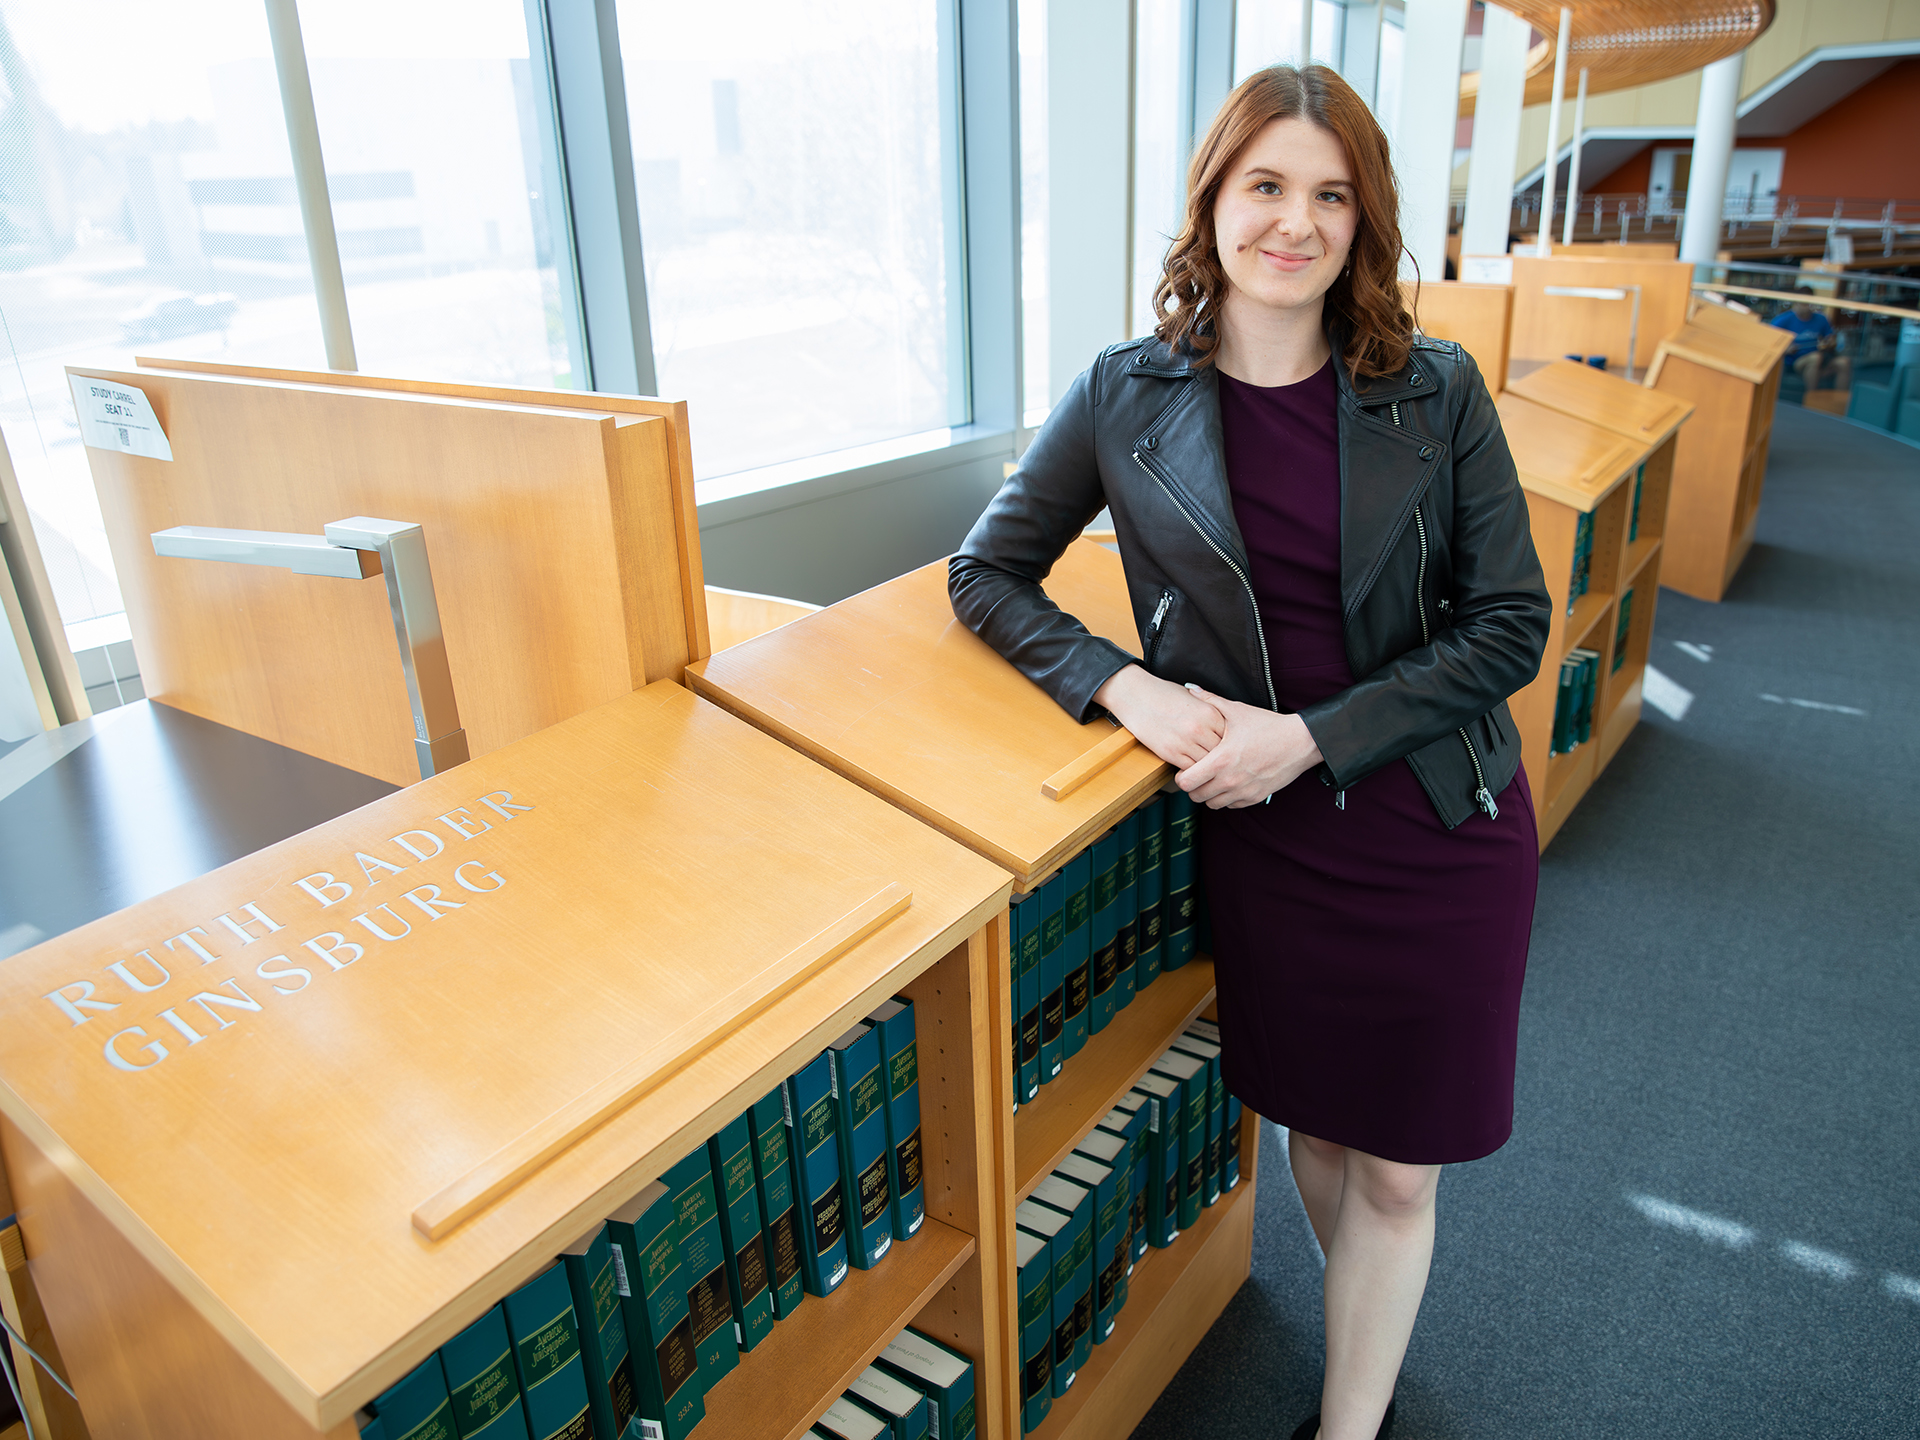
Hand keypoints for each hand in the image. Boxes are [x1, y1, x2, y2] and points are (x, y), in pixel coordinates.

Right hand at [1093, 665, 1225, 768]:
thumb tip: (1227, 728)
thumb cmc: (1164, 694)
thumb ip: (1212, 711)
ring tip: (1209, 770)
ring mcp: (1185, 741)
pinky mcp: (1170, 752)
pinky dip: (1193, 772)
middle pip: (1221, 753)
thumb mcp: (1194, 698)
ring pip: (1207, 765)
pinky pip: (1190, 770)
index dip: (1231, 745)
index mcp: (1210, 713)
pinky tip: (1193, 769)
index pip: (1231, 737)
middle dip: (1222, 759)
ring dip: (1208, 768)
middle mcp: (1200, 728)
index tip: (1229, 749)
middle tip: (1221, 764)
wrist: (1136, 695)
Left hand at [1175, 684, 1323, 807]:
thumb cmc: (1267, 726)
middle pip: (1196, 796)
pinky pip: (1231, 806)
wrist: (1300, 742)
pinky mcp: (1255, 797)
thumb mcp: (1237, 710)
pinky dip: (1226, 798)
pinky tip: (1229, 783)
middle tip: (1197, 774)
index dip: (1181, 776)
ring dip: (1209, 794)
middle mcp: (1230, 780)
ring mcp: (1243, 791)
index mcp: (1221, 761)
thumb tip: (1191, 689)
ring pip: (1212, 804)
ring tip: (1212, 779)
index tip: (1186, 767)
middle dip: (1193, 786)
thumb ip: (1210, 700)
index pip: (1186, 782)